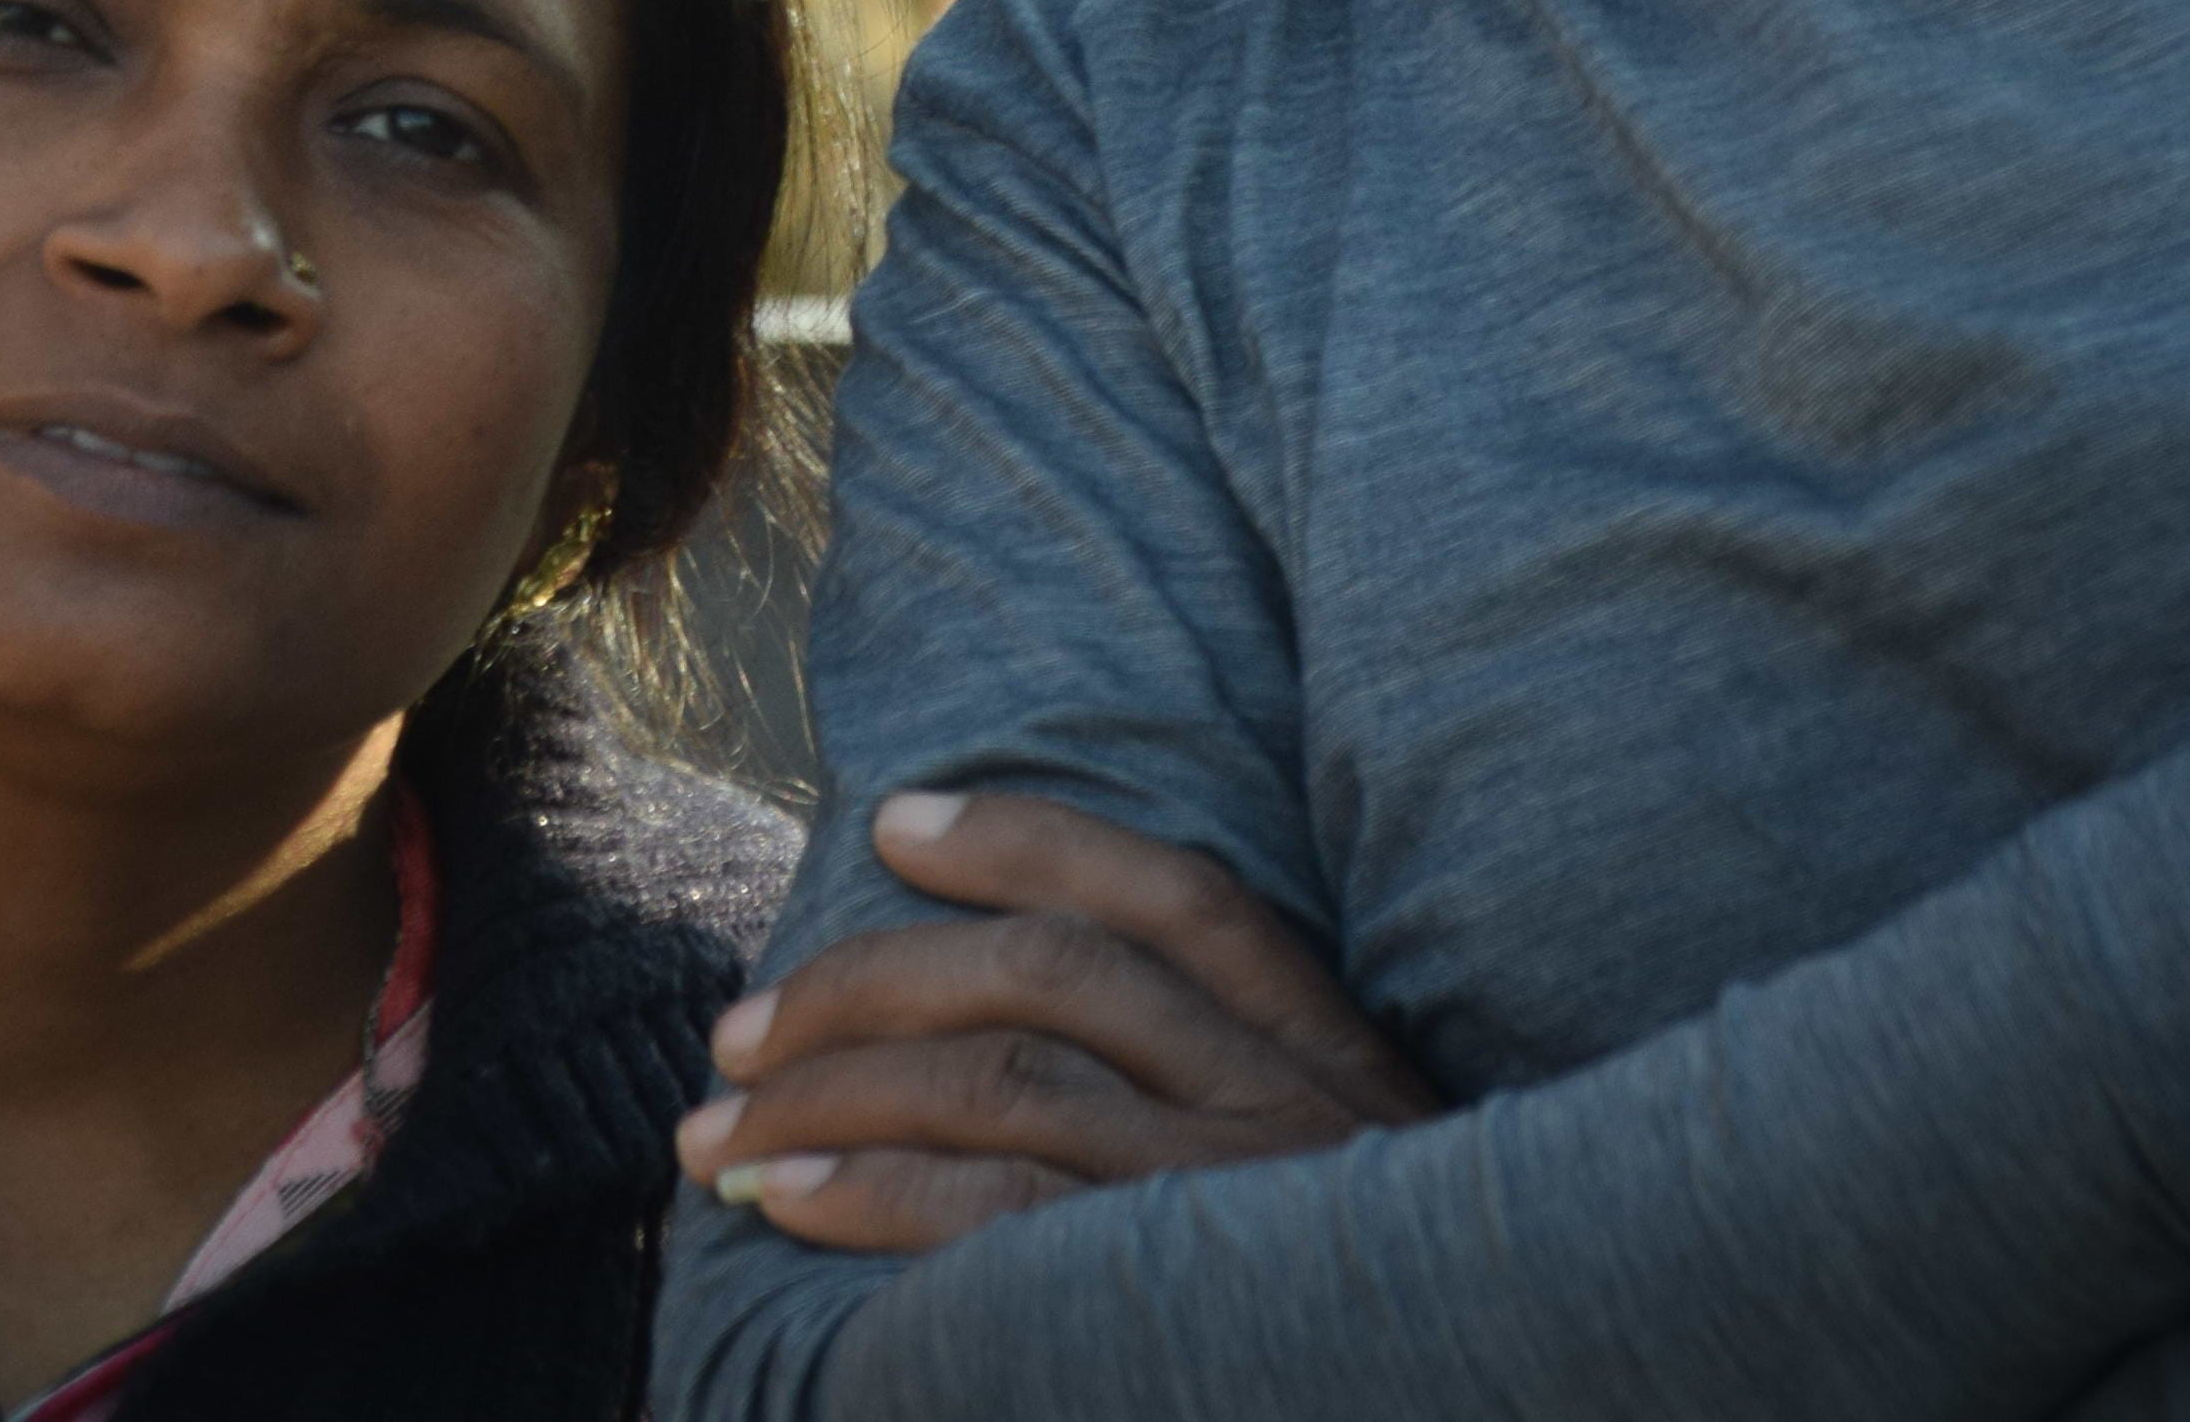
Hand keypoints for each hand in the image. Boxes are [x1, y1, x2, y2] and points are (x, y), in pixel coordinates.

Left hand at [674, 788, 1437, 1255]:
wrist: (1470, 1392)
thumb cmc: (1353, 1303)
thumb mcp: (1333, 1173)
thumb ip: (1219, 1087)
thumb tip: (1006, 1023)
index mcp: (1328, 1050)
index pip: (1176, 895)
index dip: (1028, 839)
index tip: (892, 824)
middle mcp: (1284, 1103)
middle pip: (1051, 976)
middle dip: (870, 985)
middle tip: (737, 1032)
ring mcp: (1232, 1203)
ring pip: (1006, 1086)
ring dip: (833, 1096)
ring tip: (719, 1135)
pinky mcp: (1171, 1304)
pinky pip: (1001, 1223)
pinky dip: (877, 1193)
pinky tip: (789, 1200)